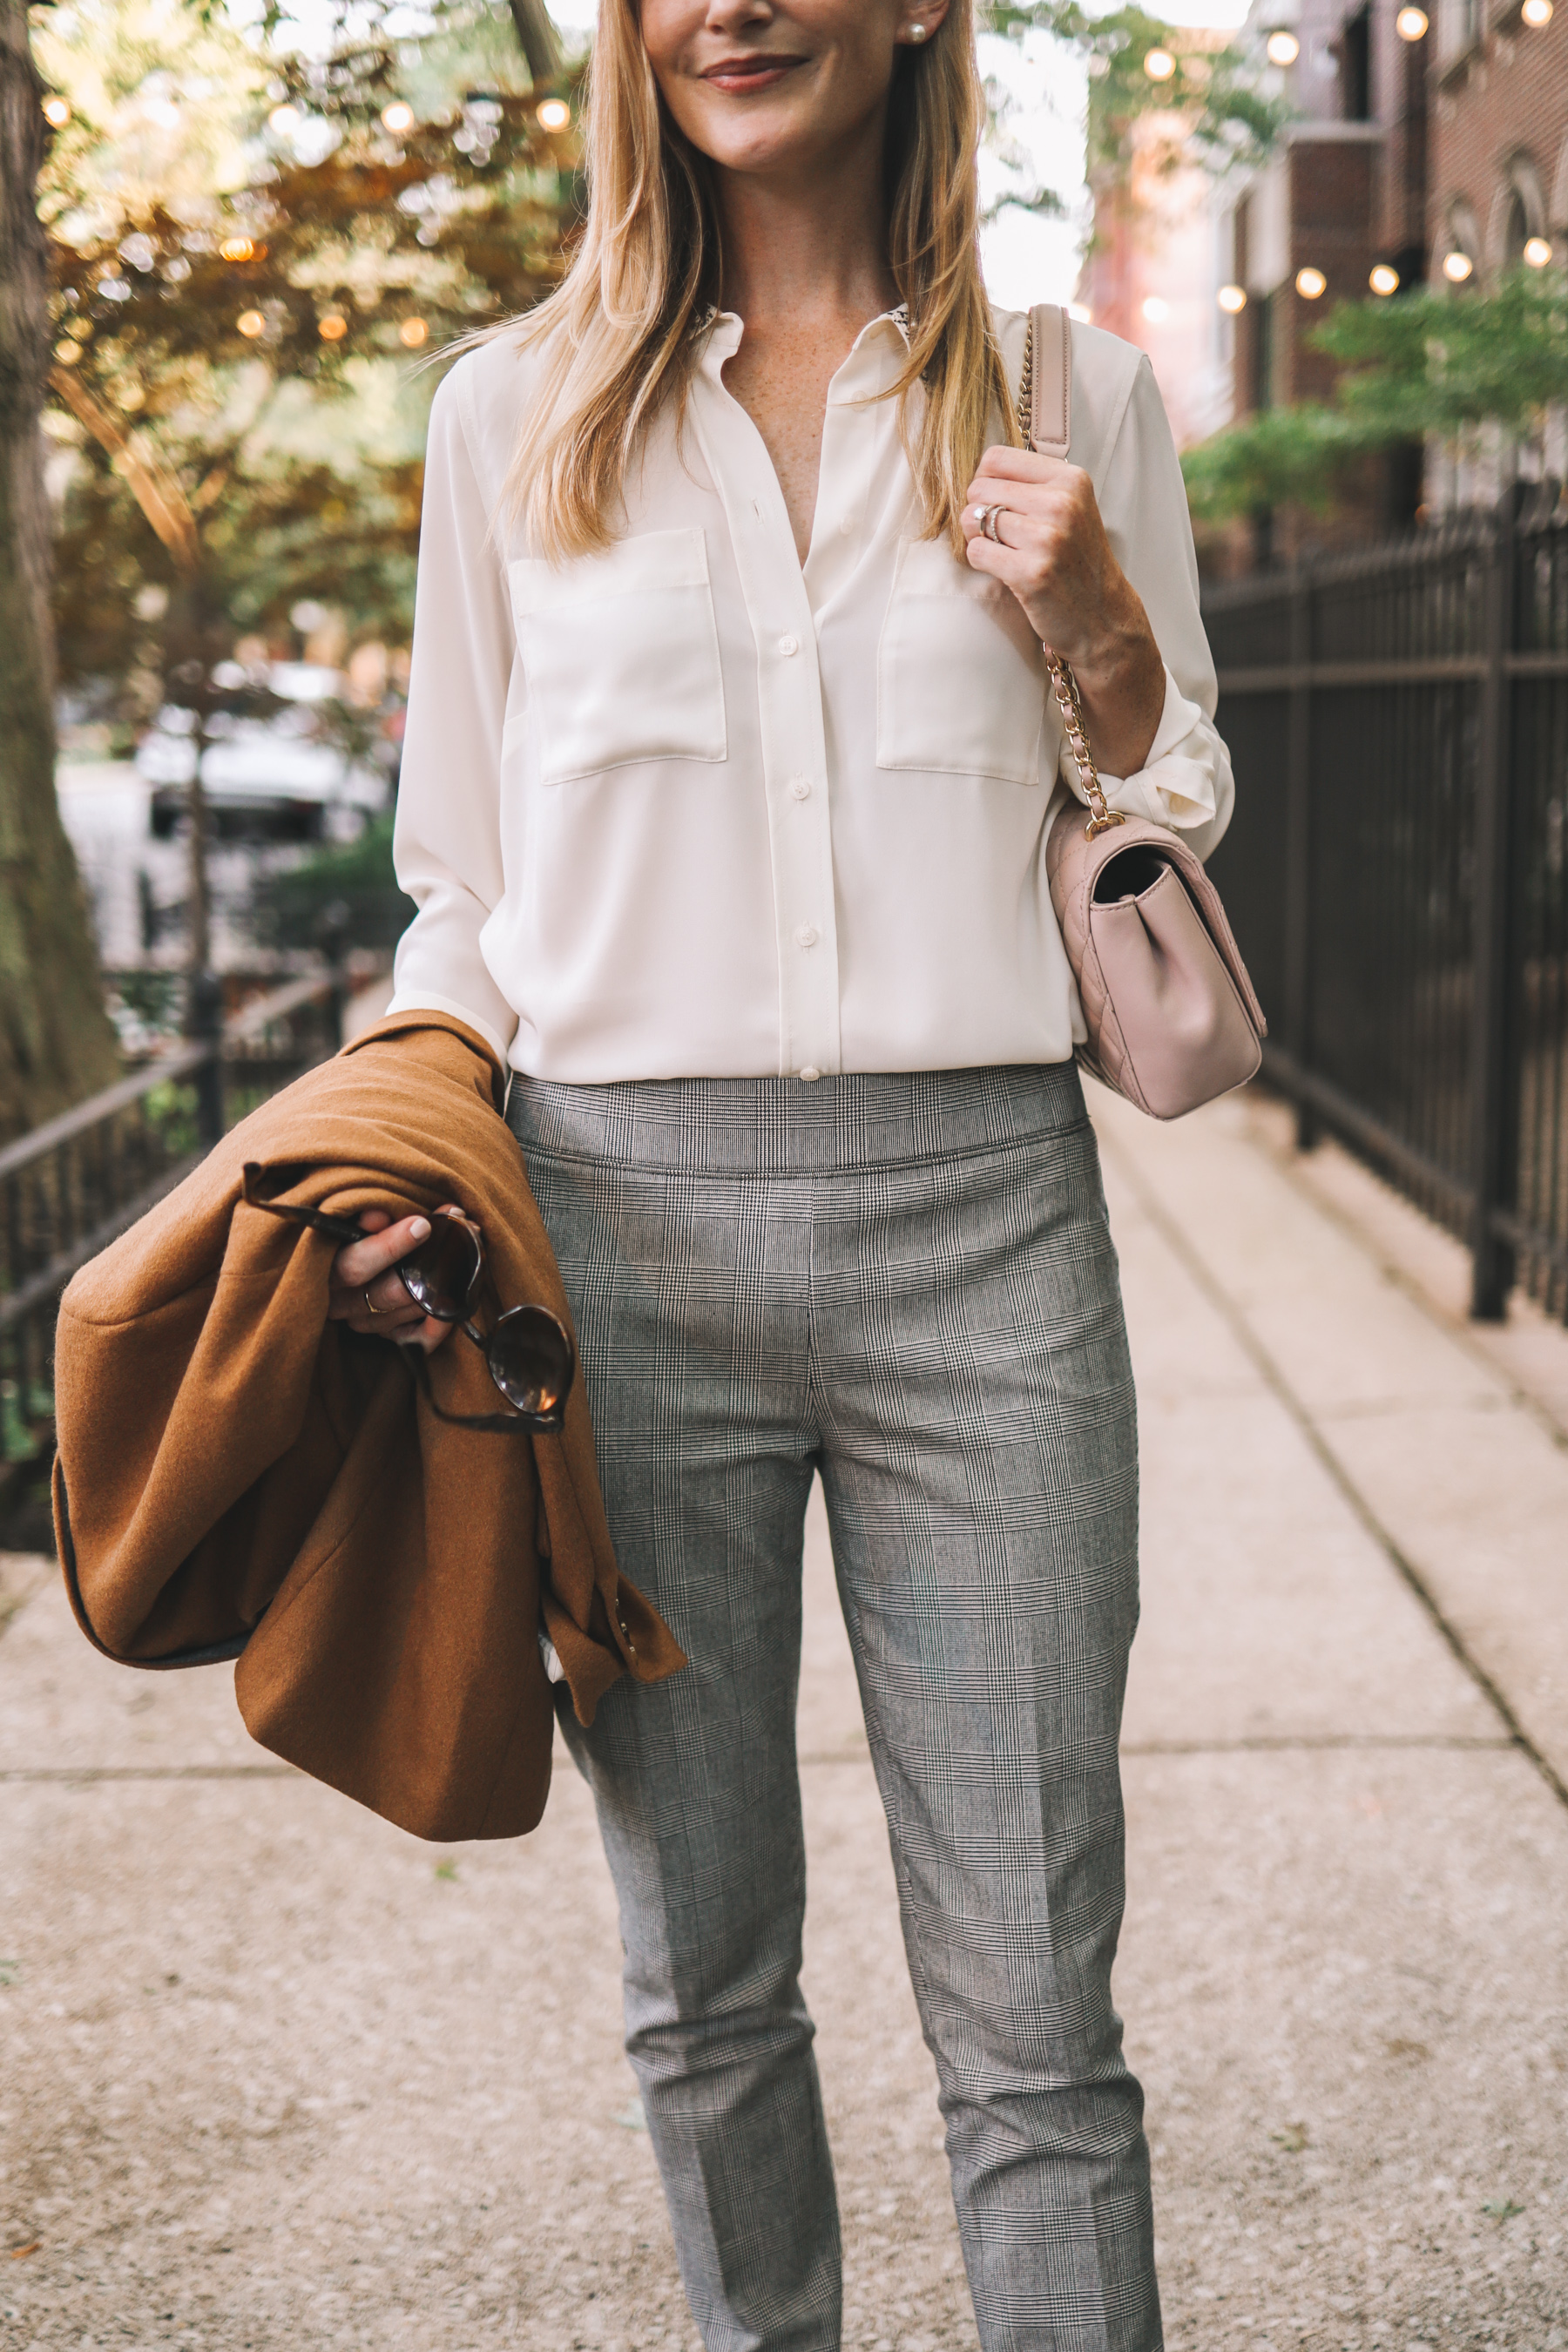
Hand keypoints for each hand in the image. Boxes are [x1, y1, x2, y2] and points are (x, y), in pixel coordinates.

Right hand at [326, 1207, 460, 1351]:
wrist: (340, 1263)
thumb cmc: (347, 1232)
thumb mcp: (346, 1221)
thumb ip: (361, 1218)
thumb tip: (379, 1215)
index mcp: (325, 1271)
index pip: (355, 1265)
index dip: (389, 1246)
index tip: (422, 1225)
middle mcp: (341, 1302)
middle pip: (386, 1292)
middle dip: (426, 1263)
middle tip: (457, 1235)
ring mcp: (363, 1321)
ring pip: (405, 1311)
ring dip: (439, 1284)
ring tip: (465, 1252)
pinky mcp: (384, 1333)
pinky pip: (415, 1339)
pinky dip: (437, 1326)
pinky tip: (454, 1306)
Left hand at [962, 445, 1165, 779]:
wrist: (1103, 618)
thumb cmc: (1078, 562)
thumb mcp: (1071, 509)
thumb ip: (1033, 486)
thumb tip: (978, 474)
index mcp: (1071, 480)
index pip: (996, 458)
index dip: (985, 481)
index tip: (997, 503)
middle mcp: (1062, 503)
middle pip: (980, 488)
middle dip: (980, 512)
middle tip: (1000, 535)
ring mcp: (1048, 539)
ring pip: (975, 519)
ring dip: (979, 539)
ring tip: (1004, 553)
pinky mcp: (1032, 573)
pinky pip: (977, 552)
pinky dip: (980, 562)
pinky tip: (1003, 570)